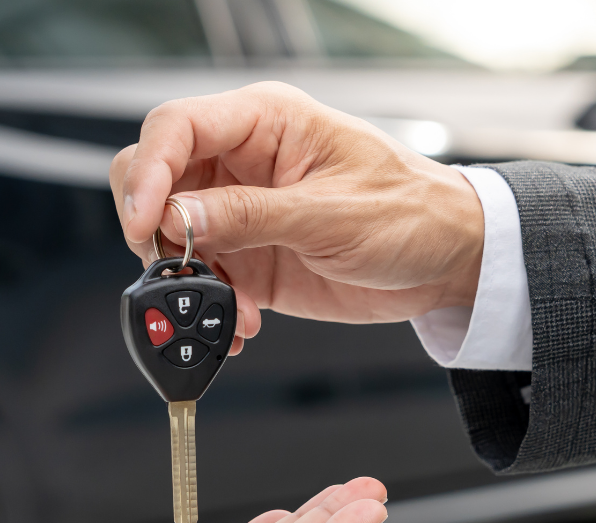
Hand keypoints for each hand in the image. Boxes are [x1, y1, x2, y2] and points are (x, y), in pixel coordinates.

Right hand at [109, 82, 484, 353]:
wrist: (448, 262)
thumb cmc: (413, 213)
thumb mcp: (331, 214)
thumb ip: (250, 215)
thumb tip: (176, 215)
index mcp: (265, 123)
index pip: (176, 128)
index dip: (148, 172)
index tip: (146, 223)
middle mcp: (243, 163)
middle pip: (154, 178)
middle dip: (153, 228)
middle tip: (175, 268)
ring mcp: (241, 212)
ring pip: (168, 236)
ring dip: (184, 280)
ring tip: (228, 311)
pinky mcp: (248, 258)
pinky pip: (202, 279)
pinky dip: (208, 309)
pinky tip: (239, 326)